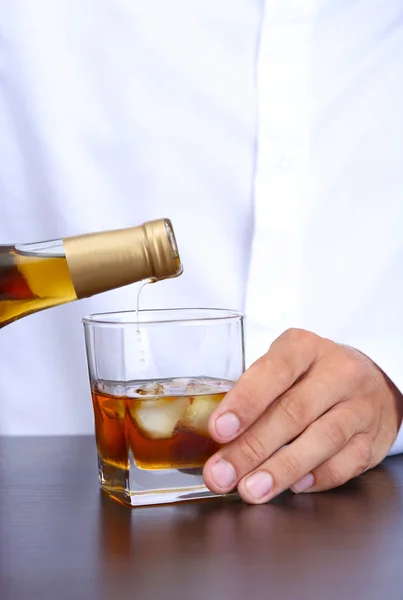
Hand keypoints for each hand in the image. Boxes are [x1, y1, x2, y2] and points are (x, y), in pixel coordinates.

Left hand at [203, 329, 402, 503]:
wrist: (369, 383)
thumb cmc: (311, 377)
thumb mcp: (283, 368)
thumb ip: (253, 394)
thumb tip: (216, 439)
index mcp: (304, 347)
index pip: (274, 371)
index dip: (245, 402)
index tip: (219, 430)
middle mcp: (337, 372)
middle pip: (293, 412)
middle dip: (252, 447)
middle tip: (222, 473)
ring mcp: (359, 405)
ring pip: (322, 439)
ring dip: (281, 469)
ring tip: (251, 489)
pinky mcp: (373, 438)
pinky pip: (346, 464)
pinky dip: (317, 478)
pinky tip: (293, 487)